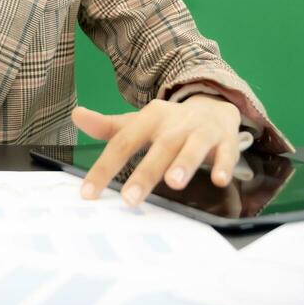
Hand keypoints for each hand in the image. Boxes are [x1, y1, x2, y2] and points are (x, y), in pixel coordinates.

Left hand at [71, 95, 243, 206]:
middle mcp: (174, 124)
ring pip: (192, 146)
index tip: (88, 194)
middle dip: (145, 173)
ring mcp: (201, 131)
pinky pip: (227, 153)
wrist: (212, 105)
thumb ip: (108, 126)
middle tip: (130, 199)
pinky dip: (223, 165)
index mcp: (149, 119)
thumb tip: (76, 115)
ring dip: (184, 164)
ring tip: (173, 183)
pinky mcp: (225, 139)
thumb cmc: (169, 124)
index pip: (123, 143)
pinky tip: (219, 180)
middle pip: (159, 147)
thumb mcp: (138, 123)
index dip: (104, 168)